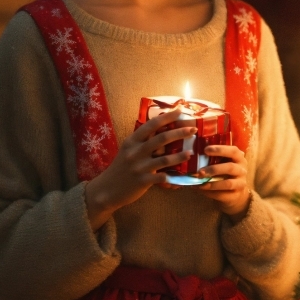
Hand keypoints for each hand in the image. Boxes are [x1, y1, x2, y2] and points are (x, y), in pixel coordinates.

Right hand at [84, 110, 194, 228]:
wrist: (107, 189)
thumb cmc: (121, 167)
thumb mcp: (128, 150)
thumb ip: (142, 141)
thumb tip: (161, 130)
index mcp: (132, 141)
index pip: (151, 124)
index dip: (167, 116)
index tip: (180, 110)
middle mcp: (136, 152)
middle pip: (161, 138)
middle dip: (180, 132)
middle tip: (193, 129)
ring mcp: (139, 167)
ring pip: (164, 159)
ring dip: (180, 155)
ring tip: (191, 152)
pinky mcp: (142, 181)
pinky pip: (161, 178)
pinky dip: (172, 176)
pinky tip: (182, 175)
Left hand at [196, 144, 250, 219]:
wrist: (235, 193)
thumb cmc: (225, 173)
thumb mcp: (222, 163)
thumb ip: (212, 158)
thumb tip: (192, 155)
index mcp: (238, 158)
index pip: (233, 151)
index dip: (220, 150)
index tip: (205, 150)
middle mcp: (242, 170)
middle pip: (230, 167)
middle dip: (214, 169)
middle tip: (200, 171)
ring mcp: (240, 183)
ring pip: (228, 183)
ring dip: (212, 183)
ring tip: (200, 183)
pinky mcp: (236, 195)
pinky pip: (223, 194)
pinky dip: (210, 193)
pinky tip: (201, 190)